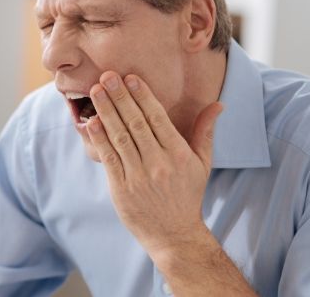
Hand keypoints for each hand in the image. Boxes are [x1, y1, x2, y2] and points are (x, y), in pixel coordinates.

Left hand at [86, 71, 222, 262]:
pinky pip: (109, 159)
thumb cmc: (187, 195)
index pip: (157, 118)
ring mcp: (138, 177)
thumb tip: (218, 104)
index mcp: (178, 154)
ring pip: (120, 138)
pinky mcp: (121, 189)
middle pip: (136, 123)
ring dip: (106, 112)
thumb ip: (205, 131)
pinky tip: (92, 122)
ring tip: (96, 91)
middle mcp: (159, 163)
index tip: (130, 78)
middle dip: (120, 97)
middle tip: (107, 75)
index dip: (143, 96)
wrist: (174, 234)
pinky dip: (100, 140)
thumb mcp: (202, 163)